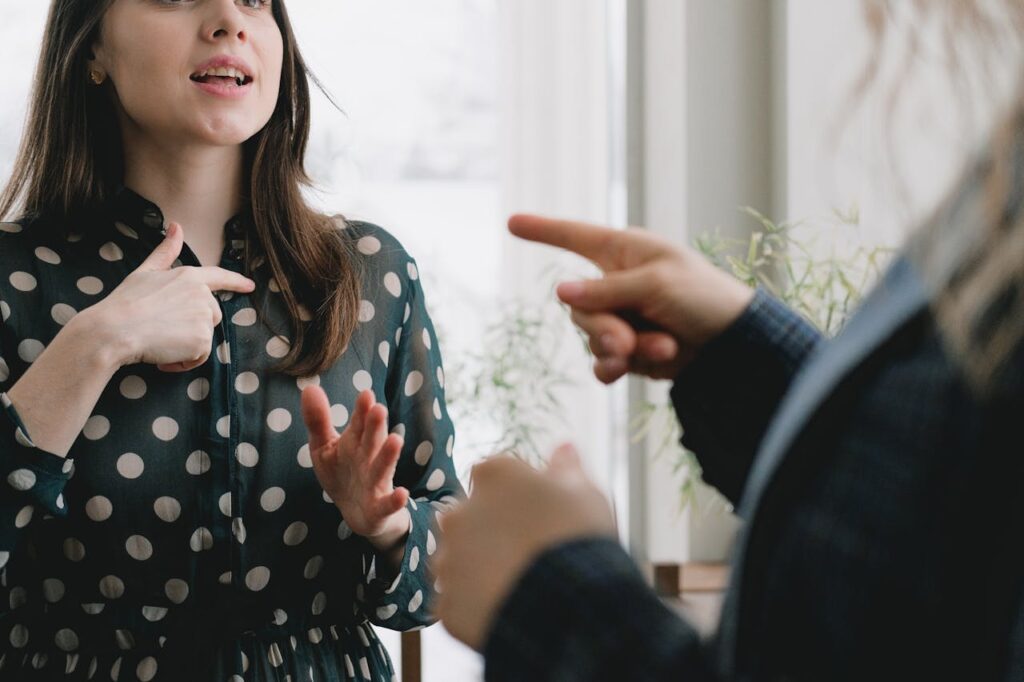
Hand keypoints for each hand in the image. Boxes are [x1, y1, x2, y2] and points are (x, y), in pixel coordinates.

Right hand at [89, 222, 255, 371]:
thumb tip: (176, 226)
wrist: (114, 330)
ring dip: (186, 346)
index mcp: (189, 276)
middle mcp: (202, 295)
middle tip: (162, 329)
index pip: (219, 277)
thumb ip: (166, 252)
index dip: (236, 282)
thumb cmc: (125, 302)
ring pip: (204, 337)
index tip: (249, 286)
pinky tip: (164, 357)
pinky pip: (199, 357)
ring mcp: (204, 317)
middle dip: (191, 326)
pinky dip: (184, 362)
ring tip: (161, 343)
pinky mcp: (202, 339)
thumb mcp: (145, 272)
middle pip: (211, 315)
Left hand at [300, 387, 411, 552]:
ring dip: (389, 455)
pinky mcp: (380, 507)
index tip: (365, 395)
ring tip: (396, 440)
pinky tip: (402, 493)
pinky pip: (388, 504)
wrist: (358, 513)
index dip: (362, 410)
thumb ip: (318, 420)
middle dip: (376, 426)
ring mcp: (376, 482)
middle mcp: (369, 459)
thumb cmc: (342, 473)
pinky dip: (395, 500)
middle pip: (372, 441)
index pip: (359, 423)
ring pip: (383, 468)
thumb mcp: (324, 447)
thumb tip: (309, 387)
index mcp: (356, 442)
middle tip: (378, 409)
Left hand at [433, 444, 615, 650]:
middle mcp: (458, 511)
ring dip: (481, 567)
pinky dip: (478, 604)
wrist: (568, 606)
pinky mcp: (446, 603)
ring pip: (461, 559)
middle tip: (530, 551)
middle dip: (493, 530)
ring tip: (520, 583)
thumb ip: (567, 468)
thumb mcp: (583, 493)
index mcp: (492, 475)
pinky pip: (460, 600)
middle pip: (471, 516)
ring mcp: (448, 559)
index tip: (541, 514)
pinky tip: (509, 607)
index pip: (495, 475)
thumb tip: (564, 448)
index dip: (519, 495)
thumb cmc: (578, 539)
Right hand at [509, 214, 754, 382]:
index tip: (512, 221)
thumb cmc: (703, 297)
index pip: (574, 237)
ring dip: (622, 349)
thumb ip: (606, 290)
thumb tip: (560, 292)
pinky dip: (616, 368)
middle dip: (603, 328)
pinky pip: (601, 362)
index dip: (543, 230)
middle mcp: (616, 283)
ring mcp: (621, 318)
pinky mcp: (628, 350)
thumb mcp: (655, 284)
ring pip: (591, 337)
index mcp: (623, 252)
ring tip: (661, 349)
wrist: (734, 344)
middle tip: (628, 342)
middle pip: (578, 306)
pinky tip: (634, 369)